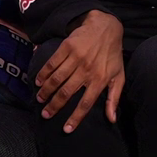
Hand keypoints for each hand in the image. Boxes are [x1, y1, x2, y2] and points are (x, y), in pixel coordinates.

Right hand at [36, 10, 124, 131]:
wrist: (106, 27)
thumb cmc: (113, 55)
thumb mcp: (118, 76)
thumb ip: (114, 98)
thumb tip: (112, 119)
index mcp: (100, 79)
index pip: (86, 103)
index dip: (76, 118)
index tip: (66, 129)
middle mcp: (87, 70)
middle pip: (67, 93)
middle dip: (54, 106)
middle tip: (46, 114)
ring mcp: (76, 58)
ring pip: (57, 79)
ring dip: (46, 91)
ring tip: (40, 99)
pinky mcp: (67, 47)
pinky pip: (52, 63)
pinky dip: (44, 73)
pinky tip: (38, 81)